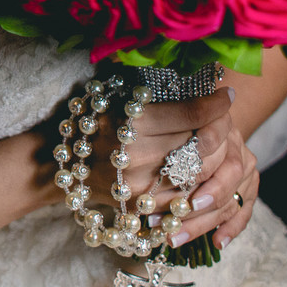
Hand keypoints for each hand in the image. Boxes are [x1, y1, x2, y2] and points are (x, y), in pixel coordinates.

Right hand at [85, 85, 235, 215]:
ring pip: (201, 172)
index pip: (192, 114)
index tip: (225, 95)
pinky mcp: (145, 206)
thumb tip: (198, 80)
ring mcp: (143, 186)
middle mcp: (139, 156)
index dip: (216, 103)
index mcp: (131, 123)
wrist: (60, 163)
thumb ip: (153, 92)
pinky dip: (202, 180)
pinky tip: (205, 166)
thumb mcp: (115, 96)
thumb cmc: (89, 121)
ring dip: (217, 155)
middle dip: (221, 128)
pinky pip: (188, 194)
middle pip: (201, 144)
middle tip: (224, 117)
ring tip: (218, 140)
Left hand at [152, 119, 257, 250]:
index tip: (174, 185)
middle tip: (170, 220)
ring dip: (202, 222)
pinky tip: (217, 242)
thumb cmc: (169, 125)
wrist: (202, 124)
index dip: (197, 165)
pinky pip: (244, 210)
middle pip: (226, 176)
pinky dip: (231, 227)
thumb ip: (162, 132)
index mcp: (217, 124)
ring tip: (174, 237)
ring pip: (231, 199)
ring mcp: (245, 166)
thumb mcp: (159, 122)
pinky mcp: (248, 186)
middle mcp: (234, 144)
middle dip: (197, 203)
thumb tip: (139, 158)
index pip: (213, 144)